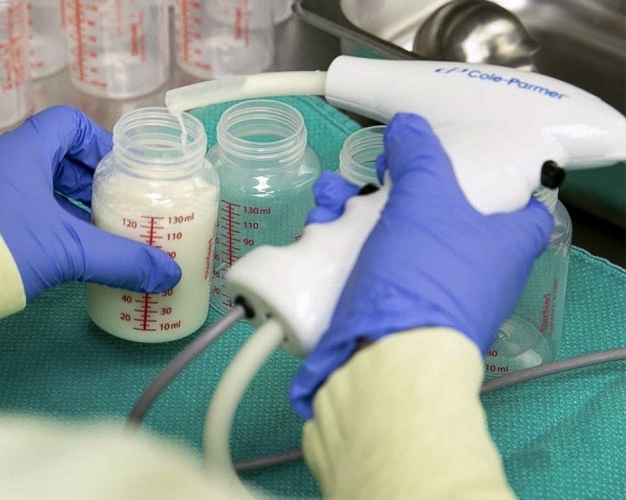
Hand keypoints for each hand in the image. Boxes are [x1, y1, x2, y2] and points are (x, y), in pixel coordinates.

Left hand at [0, 106, 180, 299]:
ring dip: (67, 206)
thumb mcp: (68, 252)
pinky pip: (16, 210)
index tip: (122, 174)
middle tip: (117, 208)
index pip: (67, 124)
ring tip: (95, 234)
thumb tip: (169, 275)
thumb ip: (123, 260)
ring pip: (35, 187)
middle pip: (54, 158)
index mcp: (20, 152)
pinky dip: (43, 224)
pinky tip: (61, 253)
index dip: (100, 144)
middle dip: (89, 183)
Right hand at [290, 113, 553, 417]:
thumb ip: (419, 155)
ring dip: (356, 212)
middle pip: (441, 218)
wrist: (385, 360)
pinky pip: (371, 268)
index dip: (506, 181)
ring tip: (328, 198)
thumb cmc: (425, 274)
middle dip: (398, 189)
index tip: (472, 162)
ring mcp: (427, 296)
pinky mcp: (387, 313)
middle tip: (374, 174)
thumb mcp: (427, 198)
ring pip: (395, 239)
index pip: (526, 211)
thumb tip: (409, 126)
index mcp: (503, 249)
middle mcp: (472, 274)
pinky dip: (342, 246)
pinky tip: (314, 229)